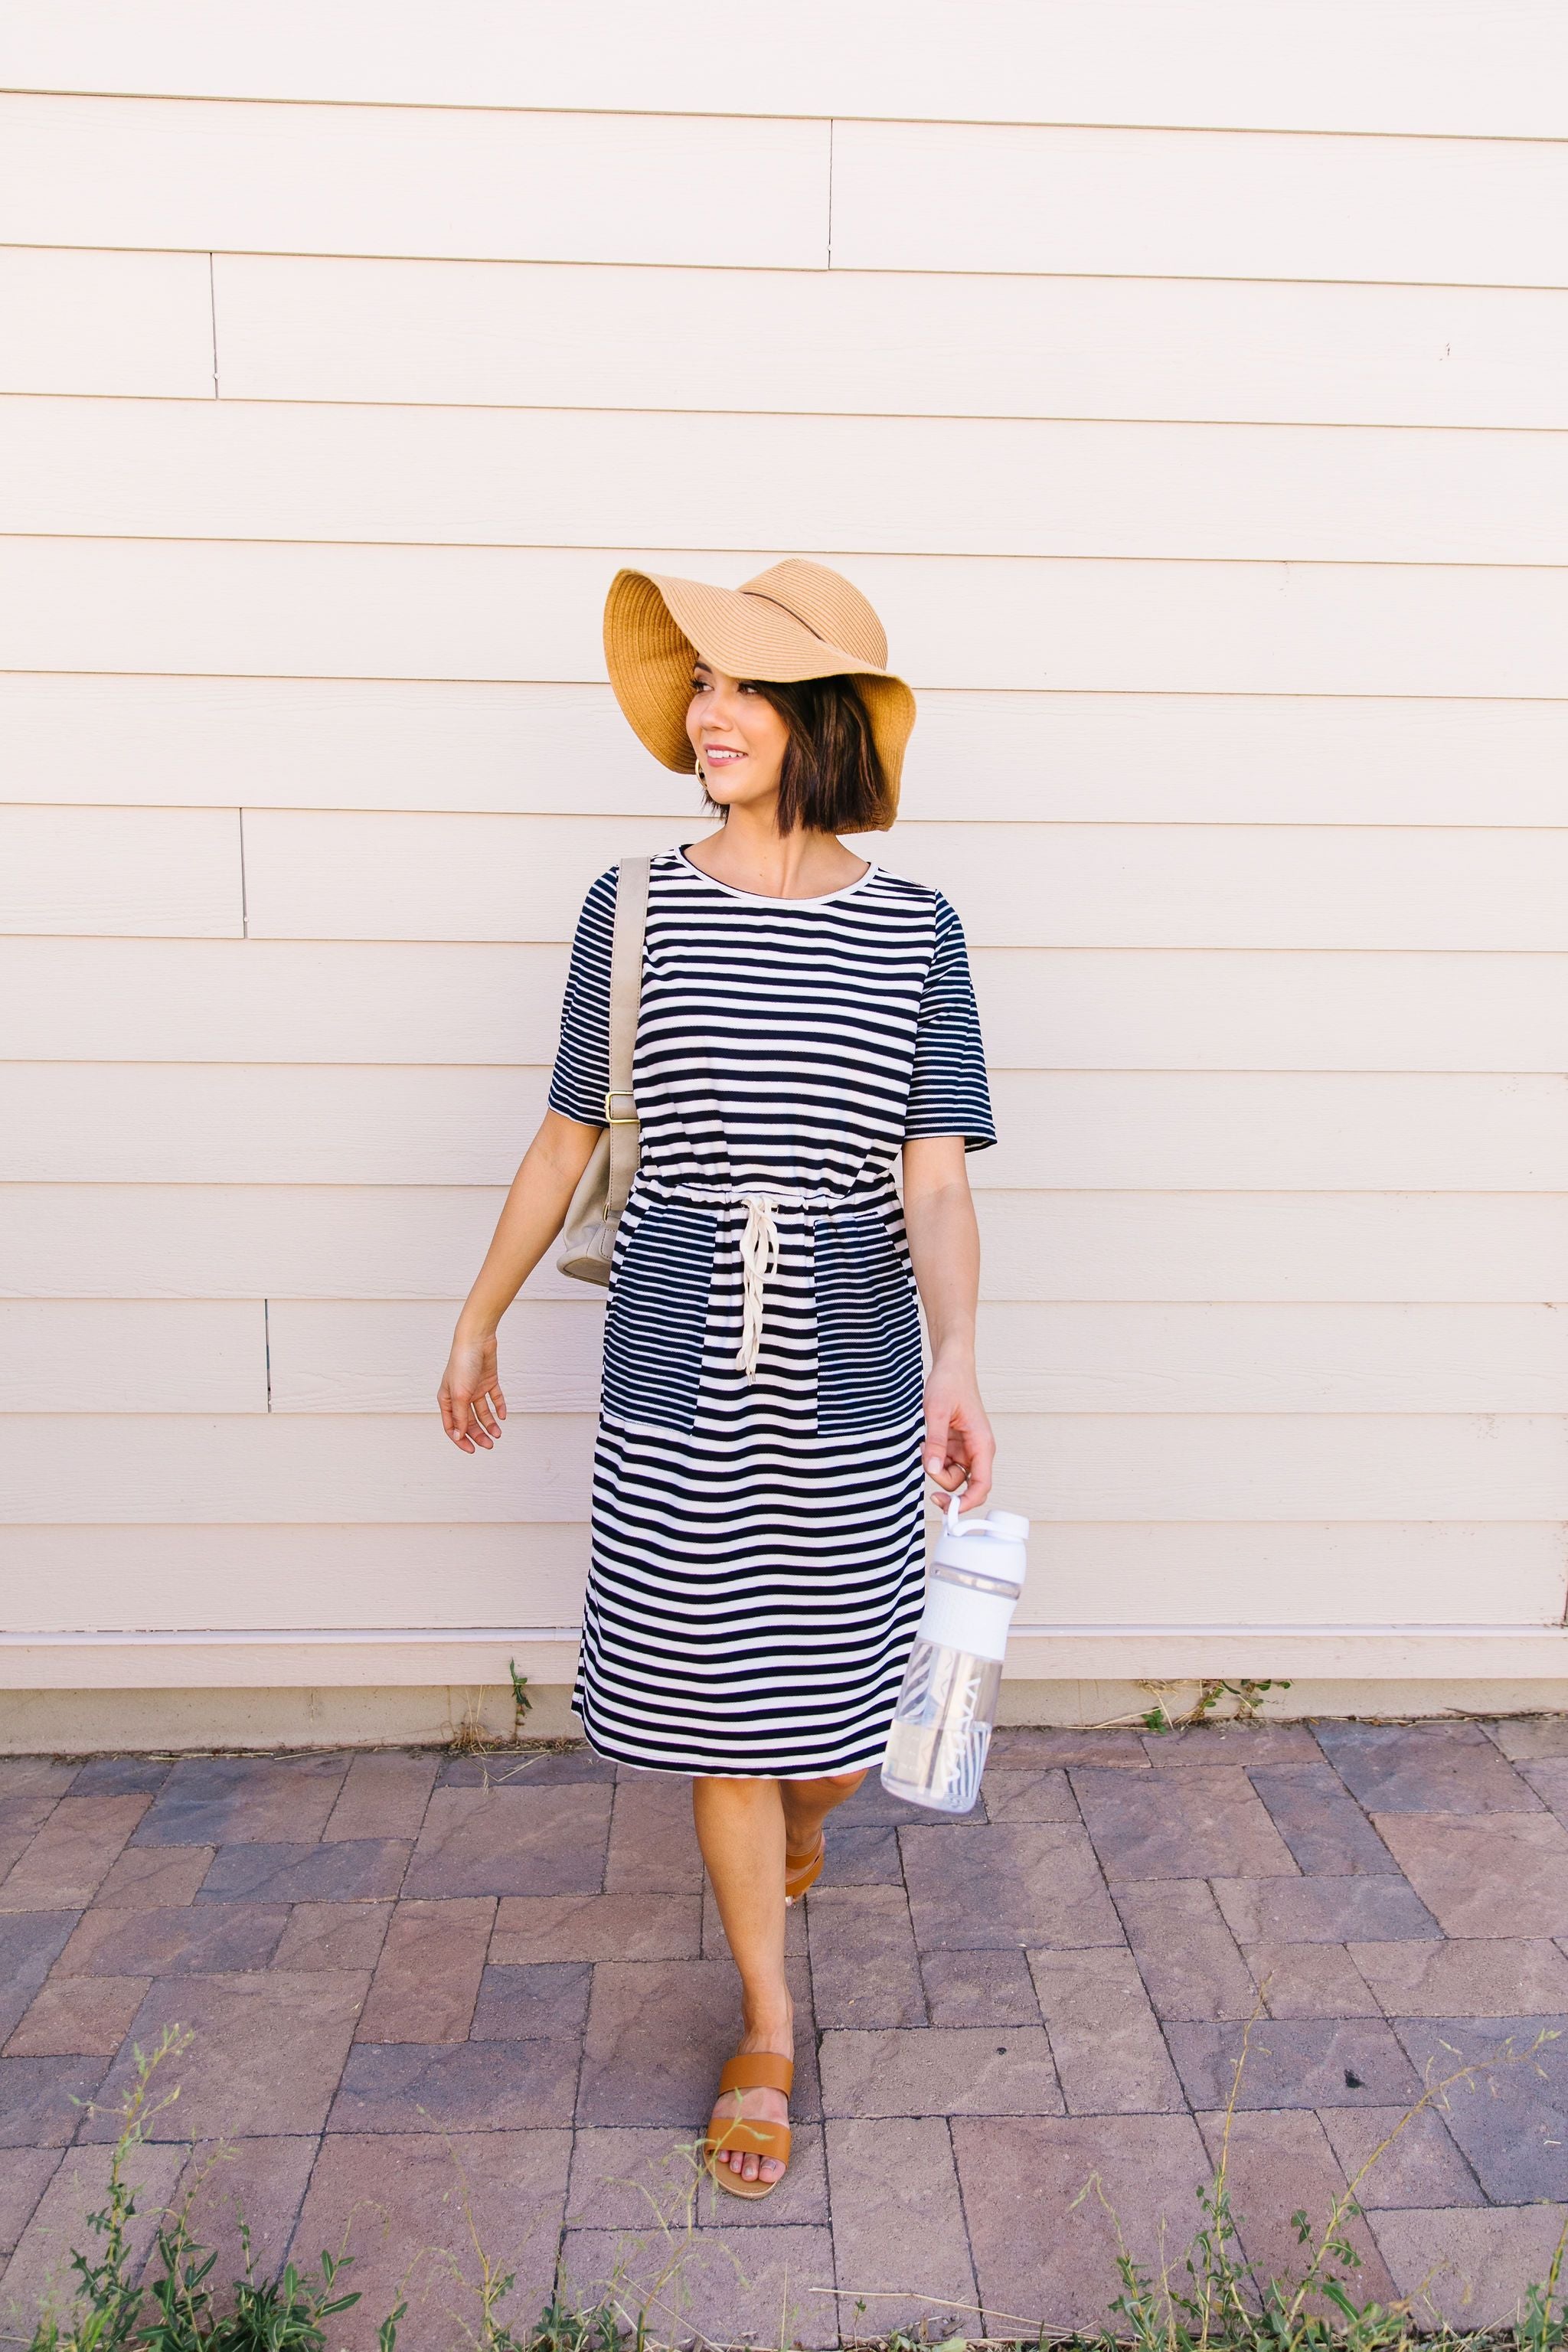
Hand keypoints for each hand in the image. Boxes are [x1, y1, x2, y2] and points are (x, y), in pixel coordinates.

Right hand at [438, 1328, 506, 1452]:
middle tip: (490, 1445)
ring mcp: (475, 1388)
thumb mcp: (460, 1395)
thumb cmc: (462, 1364)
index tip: (472, 1450)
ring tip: (498, 1434)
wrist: (477, 1340)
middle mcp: (460, 1396)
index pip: (452, 1426)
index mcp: (447, 1400)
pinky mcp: (488, 1381)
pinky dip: (499, 1407)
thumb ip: (460, 1416)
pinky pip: (494, 1398)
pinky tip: (503, 1416)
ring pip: (482, 1412)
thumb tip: (459, 1436)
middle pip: (468, 1421)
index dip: (460, 1439)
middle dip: (478, 1434)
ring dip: (489, 1424)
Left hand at [922, 1354, 993, 1512]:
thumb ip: (936, 1443)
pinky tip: (928, 1441)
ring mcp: (966, 1449)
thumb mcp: (937, 1412)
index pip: (982, 1485)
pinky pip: (944, 1463)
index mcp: (982, 1445)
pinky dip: (933, 1457)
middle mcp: (977, 1451)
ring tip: (927, 1441)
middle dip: (941, 1478)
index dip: (967, 1503)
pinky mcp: (956, 1446)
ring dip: (934, 1465)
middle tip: (927, 1458)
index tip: (949, 1509)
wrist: (951, 1366)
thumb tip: (933, 1470)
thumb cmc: (950, 1383)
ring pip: (950, 1475)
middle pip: (962, 1484)